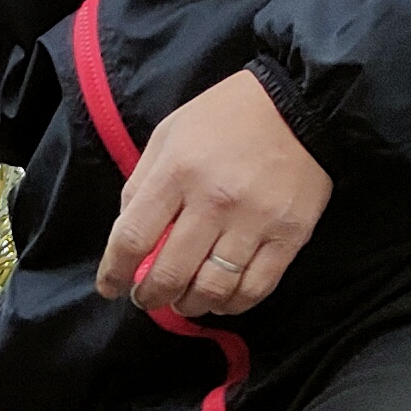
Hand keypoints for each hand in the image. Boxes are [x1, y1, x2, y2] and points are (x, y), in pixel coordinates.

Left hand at [98, 68, 329, 317]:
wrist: (300, 105)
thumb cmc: (226, 117)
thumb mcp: (169, 135)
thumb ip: (143, 184)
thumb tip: (128, 237)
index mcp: (177, 172)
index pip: (133, 238)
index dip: (115, 272)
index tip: (110, 287)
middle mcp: (214, 201)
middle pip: (171, 272)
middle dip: (150, 296)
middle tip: (147, 298)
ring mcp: (255, 221)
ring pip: (212, 289)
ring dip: (189, 306)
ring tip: (183, 302)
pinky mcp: (289, 236)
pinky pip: (255, 288)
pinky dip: (232, 304)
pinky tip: (220, 299)